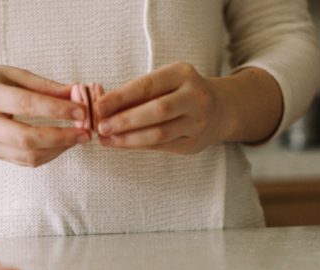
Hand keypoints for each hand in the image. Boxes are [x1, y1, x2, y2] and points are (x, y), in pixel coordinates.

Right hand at [0, 65, 90, 166]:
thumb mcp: (12, 74)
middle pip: (26, 138)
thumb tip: (79, 93)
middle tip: (85, 133)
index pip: (26, 105)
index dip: (56, 110)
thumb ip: (45, 86)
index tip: (82, 111)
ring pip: (27, 155)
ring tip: (78, 138)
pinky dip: (48, 154)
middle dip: (61, 137)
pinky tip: (62, 144)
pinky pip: (24, 161)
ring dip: (58, 149)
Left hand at [94, 62, 225, 154]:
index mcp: (183, 74)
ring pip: (159, 133)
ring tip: (107, 138)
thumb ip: (138, 92)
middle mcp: (194, 97)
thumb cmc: (180, 92)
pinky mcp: (193, 143)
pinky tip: (121, 143)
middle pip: (156, 111)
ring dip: (129, 138)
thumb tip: (102, 106)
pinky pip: (162, 146)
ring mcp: (197, 122)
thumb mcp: (165, 81)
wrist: (219, 110)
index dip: (121, 97)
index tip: (99, 106)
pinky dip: (138, 145)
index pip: (148, 86)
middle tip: (101, 126)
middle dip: (125, 120)